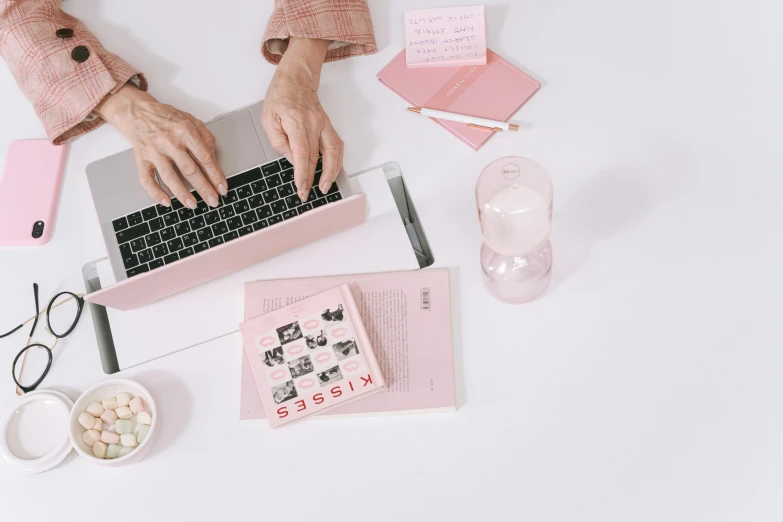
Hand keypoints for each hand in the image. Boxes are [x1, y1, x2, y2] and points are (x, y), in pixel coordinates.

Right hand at [96, 84, 226, 208]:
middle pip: (190, 170)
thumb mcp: (190, 120)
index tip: (222, 188)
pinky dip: (156, 193)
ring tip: (193, 205)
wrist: (137, 111)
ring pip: (170, 177)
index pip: (204, 157)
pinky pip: (147, 179)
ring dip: (183, 194)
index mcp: (185, 131)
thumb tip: (213, 157)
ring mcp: (154, 152)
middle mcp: (169, 142)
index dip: (215, 175)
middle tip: (213, 201)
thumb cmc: (165, 117)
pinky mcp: (141, 159)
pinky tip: (167, 202)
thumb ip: (205, 137)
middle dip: (204, 188)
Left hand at [261, 37, 342, 201]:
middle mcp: (313, 124)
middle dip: (312, 178)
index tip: (301, 187)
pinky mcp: (328, 126)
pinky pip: (336, 146)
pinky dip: (337, 161)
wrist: (297, 78)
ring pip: (333, 152)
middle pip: (316, 157)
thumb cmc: (280, 96)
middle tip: (307, 194)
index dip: (302, 173)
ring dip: (331, 172)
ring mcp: (323, 125)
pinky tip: (333, 171)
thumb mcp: (268, 118)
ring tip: (325, 187)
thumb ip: (278, 140)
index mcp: (296, 122)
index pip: (302, 154)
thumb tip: (292, 158)